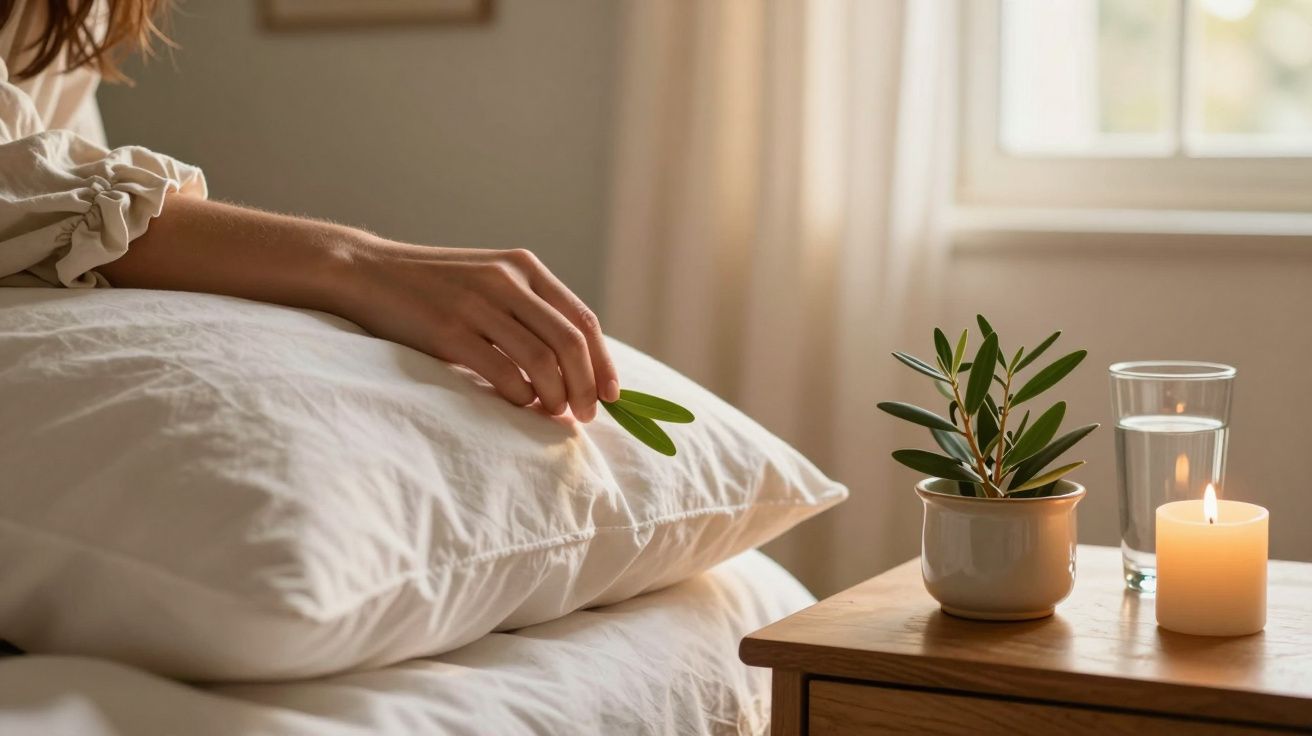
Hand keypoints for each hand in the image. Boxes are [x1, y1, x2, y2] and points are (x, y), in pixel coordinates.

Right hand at [339, 240, 619, 420]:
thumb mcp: (488, 281)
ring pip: (542, 360)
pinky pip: (502, 372)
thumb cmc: (433, 288)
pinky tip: (519, 404)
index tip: (613, 396)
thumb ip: (527, 310)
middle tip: (587, 416)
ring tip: (554, 415)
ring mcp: (477, 304)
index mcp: (523, 267)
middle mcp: (506, 281)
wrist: (366, 271)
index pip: (582, 319)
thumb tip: (574, 366)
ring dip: (556, 397)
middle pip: (570, 342)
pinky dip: (519, 396)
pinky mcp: (448, 330)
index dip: (603, 362)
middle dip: (587, 386)